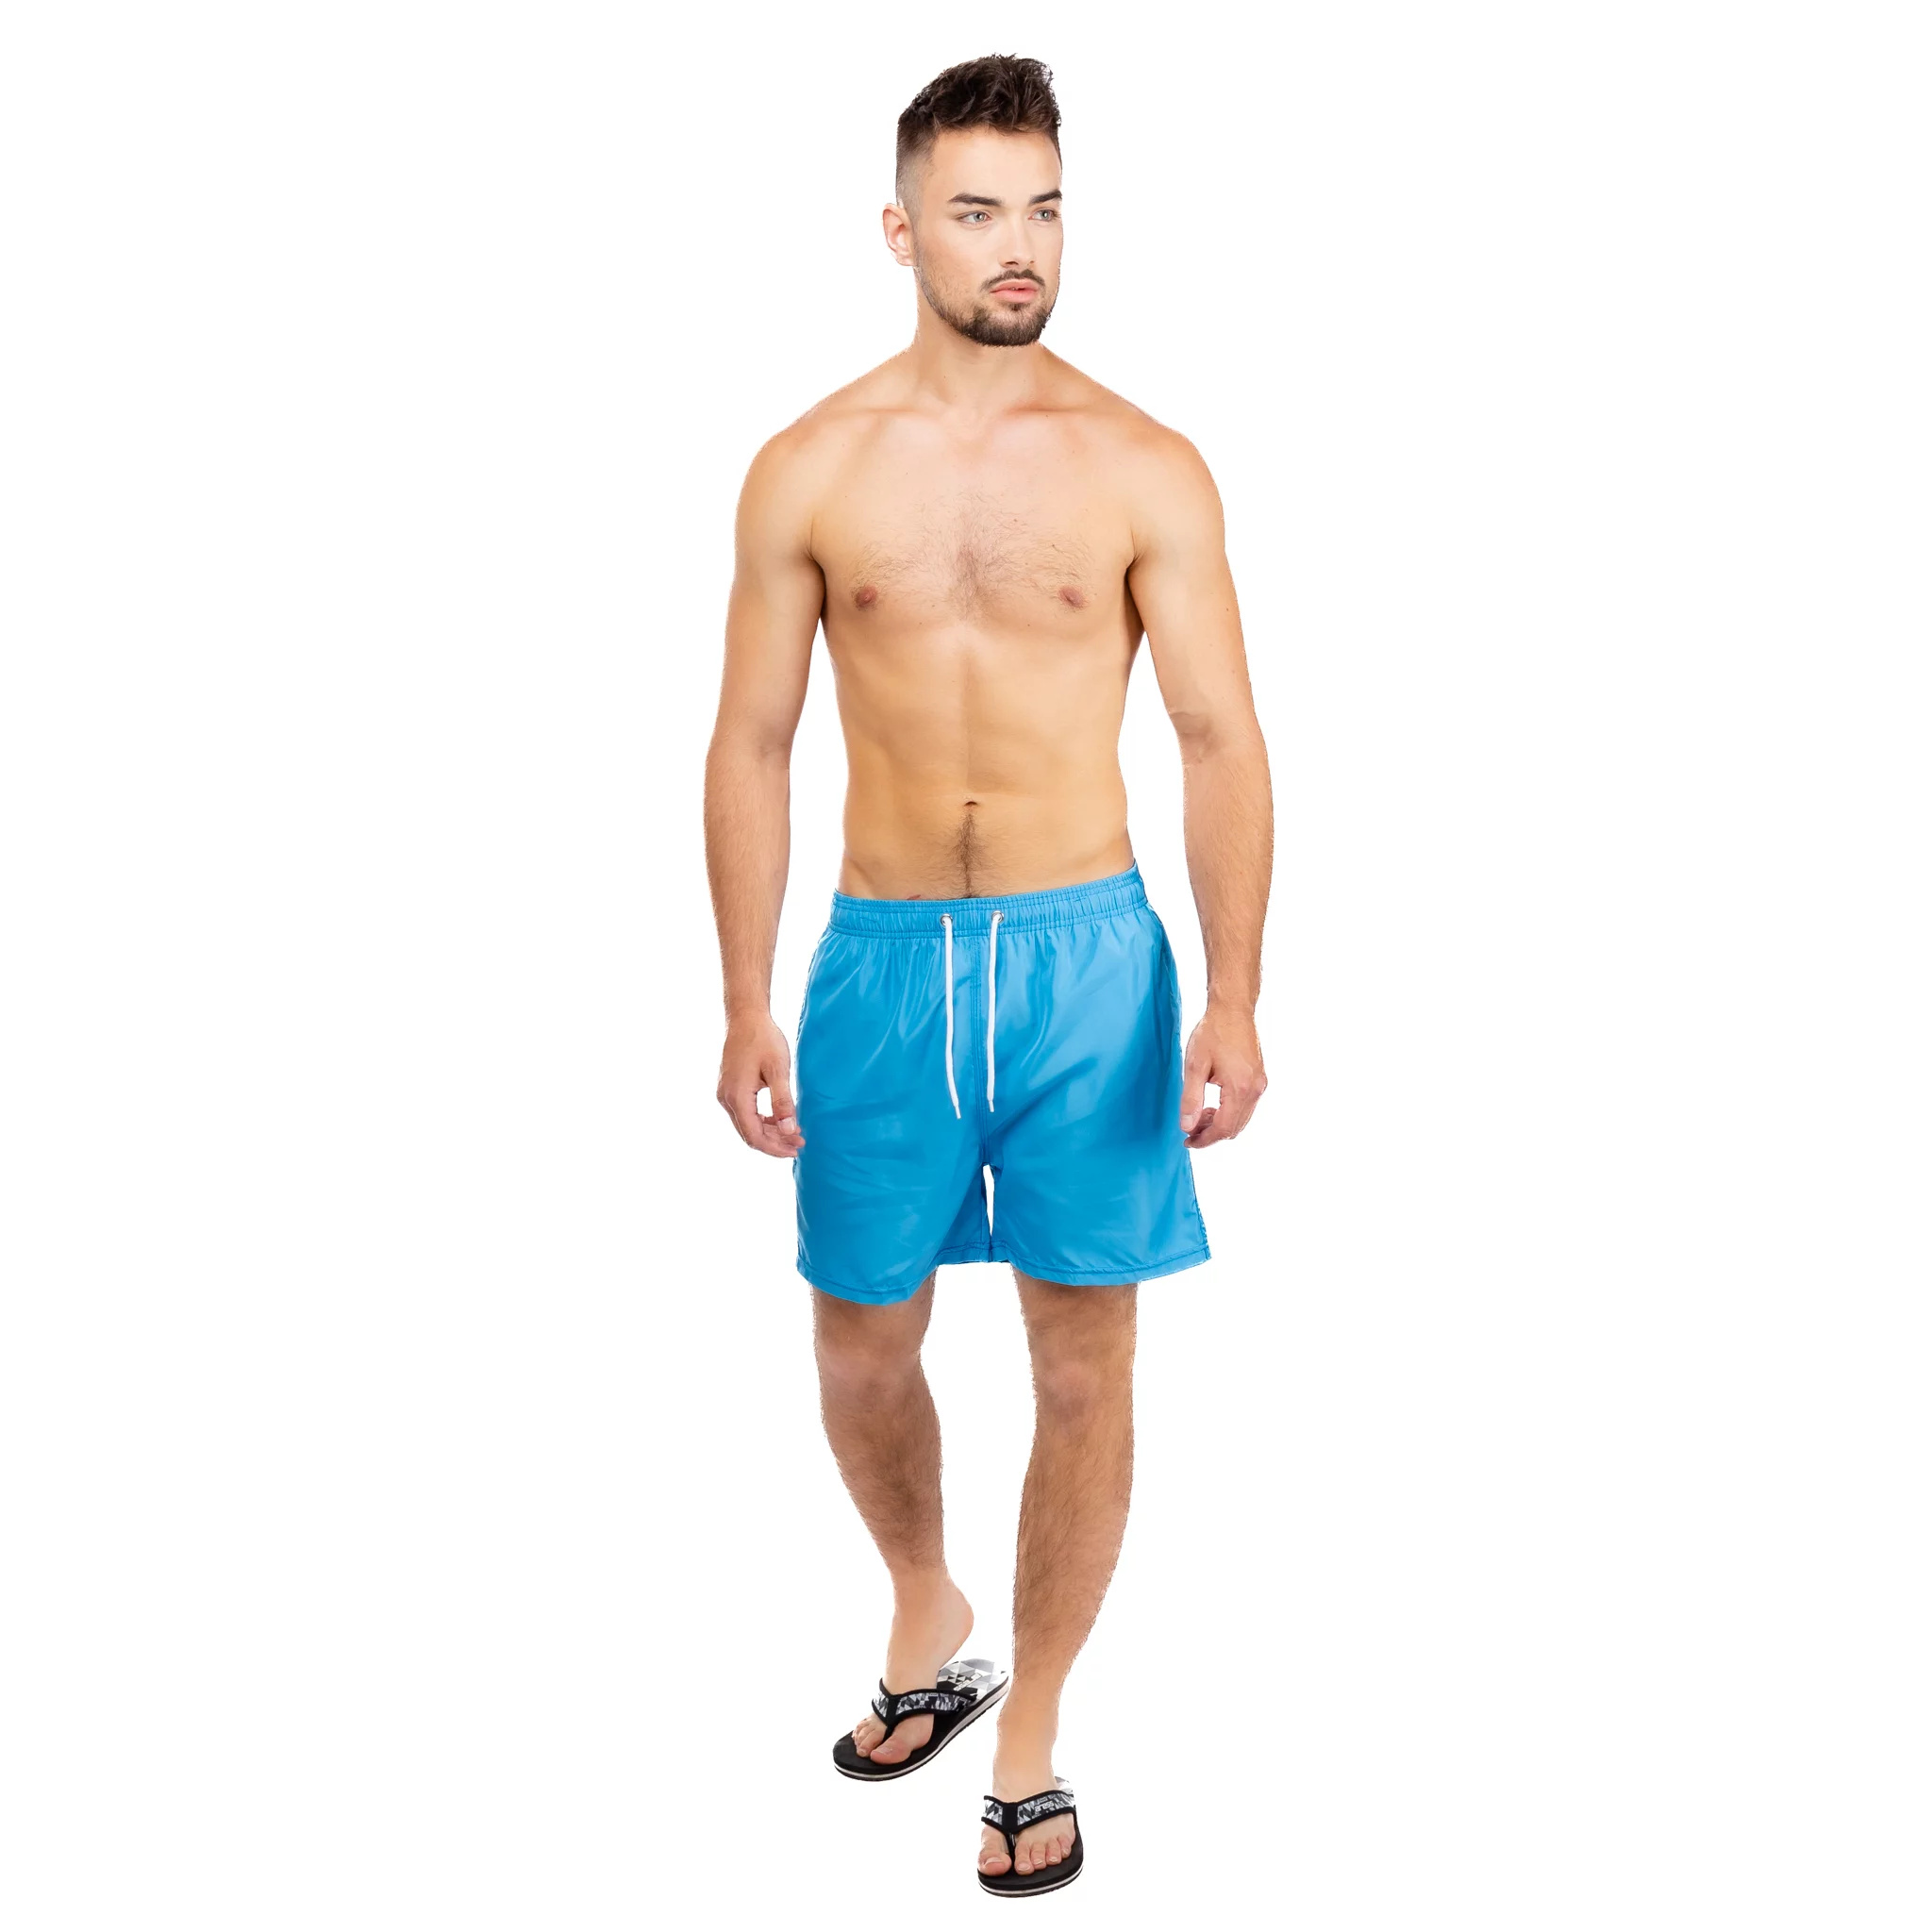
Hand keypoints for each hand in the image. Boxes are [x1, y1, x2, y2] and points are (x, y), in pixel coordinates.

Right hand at [716, 1012, 804, 1157]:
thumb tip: (788, 1130)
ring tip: (793, 1132)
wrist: (746, 1017)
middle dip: (775, 1142)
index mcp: (737, 1097)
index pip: (754, 1136)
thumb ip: (783, 1101)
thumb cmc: (764, 1039)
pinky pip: (745, 1113)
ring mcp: (726, 1093)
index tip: (796, 1148)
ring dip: (770, 1131)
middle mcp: (727, 1098)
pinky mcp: (730, 1087)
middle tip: (800, 1142)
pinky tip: (779, 1118)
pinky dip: (762, 1120)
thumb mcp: (778, 1070)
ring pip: (747, 1124)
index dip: (775, 1147)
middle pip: (749, 1134)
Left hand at [1180, 1003, 1266, 1147]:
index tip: (1187, 1141)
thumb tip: (1187, 1126)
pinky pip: (1246, 1108)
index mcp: (1240, 1087)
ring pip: (1241, 1120)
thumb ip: (1190, 1098)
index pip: (1223, 1128)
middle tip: (1189, 1129)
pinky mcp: (1259, 1079)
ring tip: (1199, 1115)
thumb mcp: (1194, 1066)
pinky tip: (1213, 1105)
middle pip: (1234, 1128)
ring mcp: (1260, 1085)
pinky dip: (1229, 1113)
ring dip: (1220, 1124)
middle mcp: (1255, 1089)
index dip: (1204, 1139)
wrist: (1233, 1010)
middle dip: (1211, 1134)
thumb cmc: (1212, 1032)